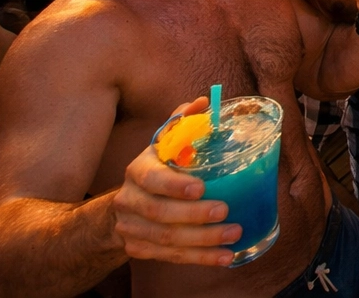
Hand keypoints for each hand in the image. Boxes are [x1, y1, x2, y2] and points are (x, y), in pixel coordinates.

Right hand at [111, 98, 240, 265]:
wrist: (124, 206)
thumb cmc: (157, 168)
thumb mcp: (164, 144)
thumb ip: (182, 123)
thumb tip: (204, 101)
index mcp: (138, 170)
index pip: (152, 179)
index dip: (174, 185)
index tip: (201, 187)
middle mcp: (130, 200)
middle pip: (159, 213)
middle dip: (194, 215)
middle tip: (225, 211)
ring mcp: (132, 228)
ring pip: (166, 239)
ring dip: (202, 240)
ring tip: (234, 234)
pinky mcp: (140, 249)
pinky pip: (170, 257)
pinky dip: (199, 258)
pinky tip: (224, 257)